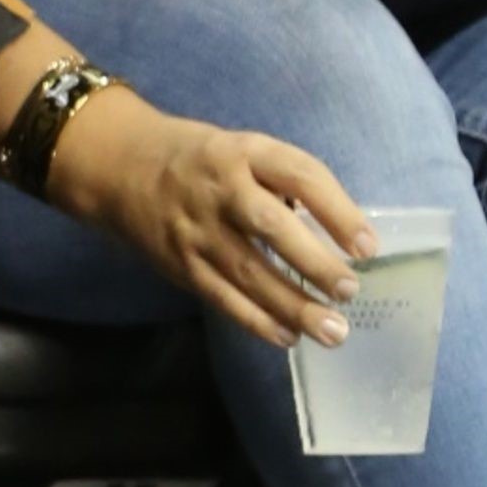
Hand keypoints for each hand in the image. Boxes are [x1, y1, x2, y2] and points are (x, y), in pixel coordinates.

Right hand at [45, 87, 377, 349]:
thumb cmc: (199, 160)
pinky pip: (220, 296)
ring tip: (333, 331)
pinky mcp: (179, 262)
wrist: (118, 166)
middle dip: (314, 262)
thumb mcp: (241, 150)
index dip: (337, 211)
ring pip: (247, 271)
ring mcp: (195, 229)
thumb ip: (282, 183)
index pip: (298, 175)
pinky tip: (287, 336)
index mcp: (243, 152)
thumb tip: (337, 235)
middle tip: (349, 290)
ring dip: (293, 305)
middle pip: (271, 226)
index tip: (368, 246)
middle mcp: (219, 189)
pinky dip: (255, 319)